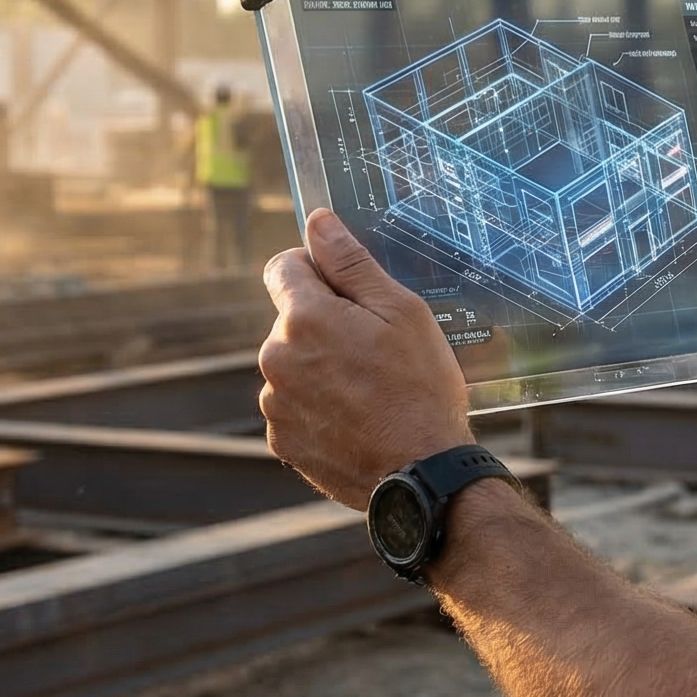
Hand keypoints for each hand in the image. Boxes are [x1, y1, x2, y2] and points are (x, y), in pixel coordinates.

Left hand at [257, 210, 472, 508]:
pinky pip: (294, 406)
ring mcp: (275, 403)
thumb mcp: (401, 313)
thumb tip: (318, 222)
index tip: (346, 289)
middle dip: (324, 324)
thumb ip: (351, 263)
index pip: (282, 267)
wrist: (421, 474)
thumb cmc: (420, 389)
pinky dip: (318, 406)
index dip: (315, 269)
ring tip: (369, 390)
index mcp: (303, 318)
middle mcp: (275, 357)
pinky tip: (356, 418)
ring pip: (292, 364)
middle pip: (291, 319)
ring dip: (320, 367)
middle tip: (374, 349)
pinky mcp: (281, 440)